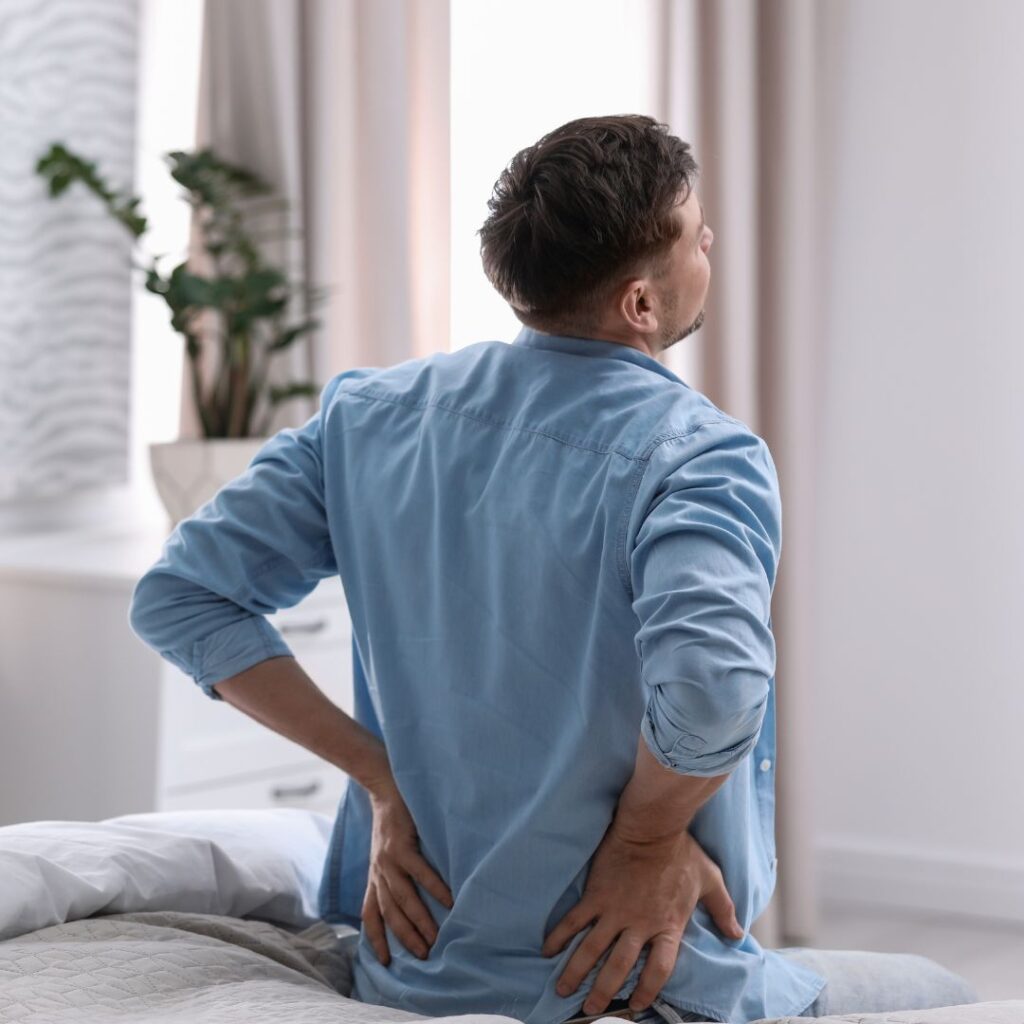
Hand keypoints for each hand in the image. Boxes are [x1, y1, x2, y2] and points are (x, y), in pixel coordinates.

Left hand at [361, 778, 453, 964]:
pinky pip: (419, 872)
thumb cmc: (394, 819)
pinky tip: (449, 901)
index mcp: (376, 876)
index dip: (376, 939)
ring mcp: (388, 859)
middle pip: (390, 913)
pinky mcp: (401, 845)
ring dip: (419, 921)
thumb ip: (395, 873)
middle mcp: (379, 872)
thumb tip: (414, 896)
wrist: (385, 785)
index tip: (386, 963)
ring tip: (435, 938)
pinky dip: (434, 888)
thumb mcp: (387, 851)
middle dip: (405, 937)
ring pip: (403, 899)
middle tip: (423, 956)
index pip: (371, 914)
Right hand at [541, 826, 742, 1015]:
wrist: (652, 826)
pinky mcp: (595, 895)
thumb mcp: (709, 881)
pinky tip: (549, 950)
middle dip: (604, 991)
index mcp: (667, 926)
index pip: (659, 969)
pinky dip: (560, 936)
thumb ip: (723, 910)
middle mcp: (638, 925)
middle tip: (591, 1008)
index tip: (638, 1004)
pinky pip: (574, 921)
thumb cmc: (681, 852)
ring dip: (576, 972)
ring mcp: (614, 911)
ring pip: (591, 950)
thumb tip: (737, 934)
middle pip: (618, 967)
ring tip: (564, 990)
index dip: (648, 990)